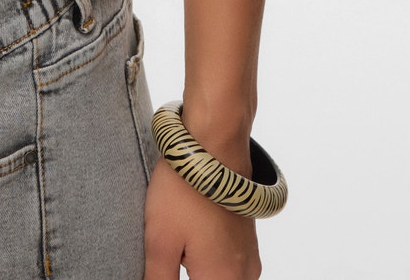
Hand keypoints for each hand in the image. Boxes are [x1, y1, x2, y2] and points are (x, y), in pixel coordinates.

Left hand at [143, 157, 261, 278]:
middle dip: (187, 275)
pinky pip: (230, 270)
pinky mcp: (248, 243)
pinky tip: (189, 247)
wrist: (214, 142)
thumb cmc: (185, 188)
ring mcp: (249, 259)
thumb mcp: (160, 240)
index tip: (163, 269)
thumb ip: (159, 279)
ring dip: (199, 273)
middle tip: (170, 256)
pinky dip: (210, 267)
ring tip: (177, 249)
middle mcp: (245, 276)